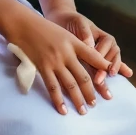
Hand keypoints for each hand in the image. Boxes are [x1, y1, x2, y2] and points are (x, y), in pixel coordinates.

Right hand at [0, 0, 115, 114]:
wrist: (23, 24)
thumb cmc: (43, 28)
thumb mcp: (64, 34)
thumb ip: (76, 46)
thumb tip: (89, 57)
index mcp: (74, 43)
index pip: (94, 57)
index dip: (104, 67)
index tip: (112, 76)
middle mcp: (67, 53)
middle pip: (83, 76)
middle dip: (91, 92)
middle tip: (96, 104)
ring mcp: (55, 62)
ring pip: (70, 85)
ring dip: (78, 99)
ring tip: (83, 110)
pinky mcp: (43, 68)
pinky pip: (53, 87)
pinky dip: (58, 100)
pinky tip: (63, 110)